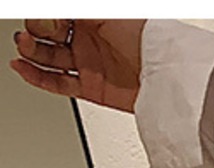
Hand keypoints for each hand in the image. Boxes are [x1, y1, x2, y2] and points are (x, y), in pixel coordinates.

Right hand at [9, 19, 145, 112]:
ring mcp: (90, 63)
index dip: (43, 18)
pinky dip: (38, 77)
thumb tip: (45, 14)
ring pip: (49, 58)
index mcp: (91, 16)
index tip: (43, 21)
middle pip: (47, 34)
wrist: (169, 76)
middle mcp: (89, 38)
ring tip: (22, 50)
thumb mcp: (102, 13)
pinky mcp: (93, 88)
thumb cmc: (147, 39)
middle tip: (31, 36)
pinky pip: (59, 83)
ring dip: (31, 53)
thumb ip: (71, 12)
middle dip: (34, 33)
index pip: (53, 15)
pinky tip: (23, 68)